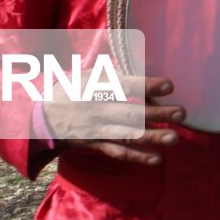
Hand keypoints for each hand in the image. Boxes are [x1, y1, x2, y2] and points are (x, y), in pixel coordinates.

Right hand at [49, 76, 185, 165]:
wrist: (38, 117)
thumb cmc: (70, 89)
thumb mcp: (87, 74)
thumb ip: (114, 70)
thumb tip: (144, 60)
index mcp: (94, 87)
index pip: (124, 86)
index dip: (146, 86)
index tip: (169, 86)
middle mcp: (95, 109)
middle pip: (130, 113)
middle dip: (157, 114)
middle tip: (182, 113)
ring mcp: (95, 129)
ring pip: (126, 135)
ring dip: (151, 137)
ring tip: (174, 138)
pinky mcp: (93, 144)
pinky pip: (116, 152)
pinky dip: (135, 157)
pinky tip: (156, 159)